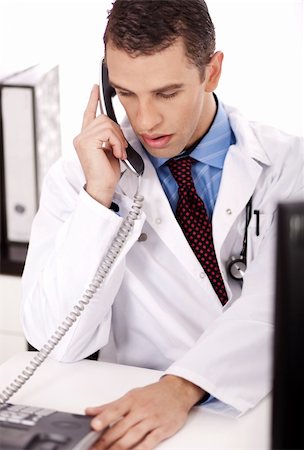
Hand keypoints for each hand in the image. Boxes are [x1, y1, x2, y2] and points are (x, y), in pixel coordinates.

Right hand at [73, 84, 127, 206]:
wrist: (103, 187)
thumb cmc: (107, 173)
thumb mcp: (111, 150)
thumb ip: (110, 137)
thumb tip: (116, 129)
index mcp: (86, 138)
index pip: (89, 114)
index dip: (92, 100)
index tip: (96, 88)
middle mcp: (81, 136)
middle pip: (104, 118)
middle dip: (118, 133)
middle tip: (120, 149)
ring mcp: (82, 139)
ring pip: (107, 124)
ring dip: (118, 139)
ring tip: (118, 153)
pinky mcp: (86, 142)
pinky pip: (107, 132)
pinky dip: (116, 142)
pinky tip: (116, 153)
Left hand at [85, 375, 204, 449]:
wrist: (177, 391)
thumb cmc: (153, 394)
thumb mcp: (131, 395)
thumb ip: (110, 406)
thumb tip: (89, 412)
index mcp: (131, 400)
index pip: (114, 409)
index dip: (103, 418)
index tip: (93, 426)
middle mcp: (141, 410)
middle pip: (120, 428)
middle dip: (105, 441)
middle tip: (94, 449)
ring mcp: (152, 420)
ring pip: (132, 436)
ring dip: (118, 448)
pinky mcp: (162, 430)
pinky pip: (149, 442)